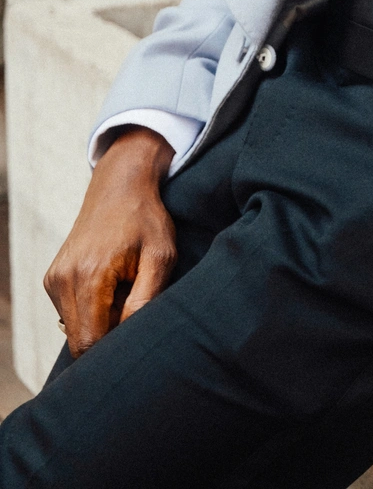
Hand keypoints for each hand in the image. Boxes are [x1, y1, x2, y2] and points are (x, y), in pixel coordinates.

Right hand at [44, 127, 176, 357]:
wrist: (120, 185)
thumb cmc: (146, 219)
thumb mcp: (161, 256)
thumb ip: (146, 299)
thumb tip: (129, 335)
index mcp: (90, 276)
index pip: (91, 342)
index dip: (115, 347)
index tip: (137, 330)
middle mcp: (63, 279)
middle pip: (80, 341)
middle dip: (108, 334)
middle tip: (133, 304)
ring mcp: (54, 278)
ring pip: (75, 328)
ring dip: (100, 320)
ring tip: (123, 290)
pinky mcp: (52, 278)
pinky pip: (70, 313)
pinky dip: (91, 309)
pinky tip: (110, 284)